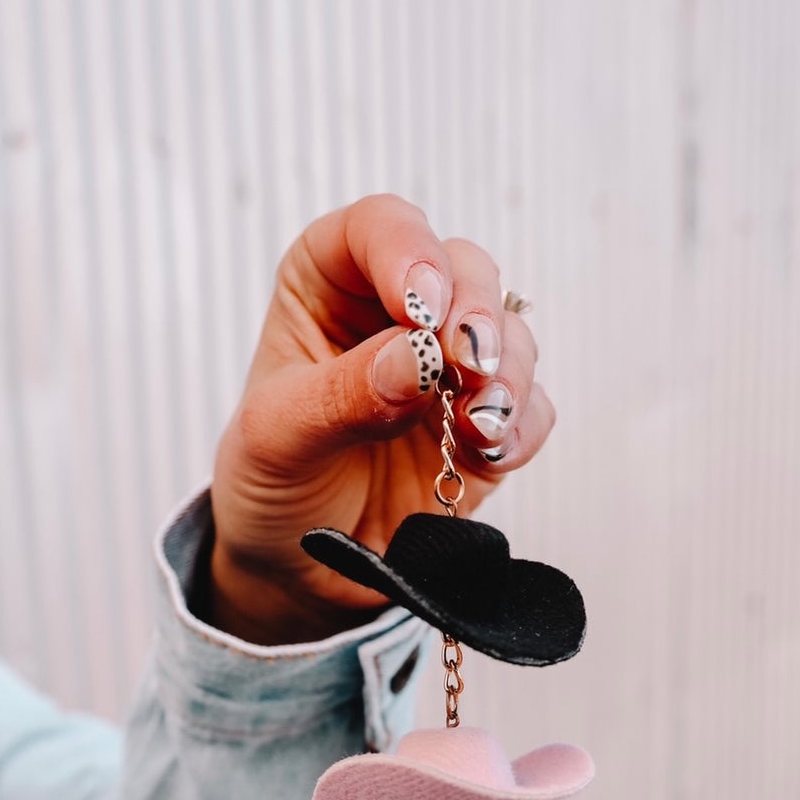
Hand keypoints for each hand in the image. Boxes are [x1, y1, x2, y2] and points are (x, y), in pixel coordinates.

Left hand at [209, 195, 554, 642]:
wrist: (296, 569)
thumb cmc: (269, 482)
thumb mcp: (278, 436)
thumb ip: (343, 395)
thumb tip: (416, 360)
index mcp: (330, 284)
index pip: (378, 229)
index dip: (408, 252)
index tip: (419, 305)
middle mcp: (397, 314)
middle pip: (464, 270)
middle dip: (475, 313)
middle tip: (467, 361)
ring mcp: (448, 370)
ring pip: (508, 335)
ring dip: (506, 372)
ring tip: (480, 420)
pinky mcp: (484, 427)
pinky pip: (530, 408)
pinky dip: (520, 426)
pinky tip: (491, 452)